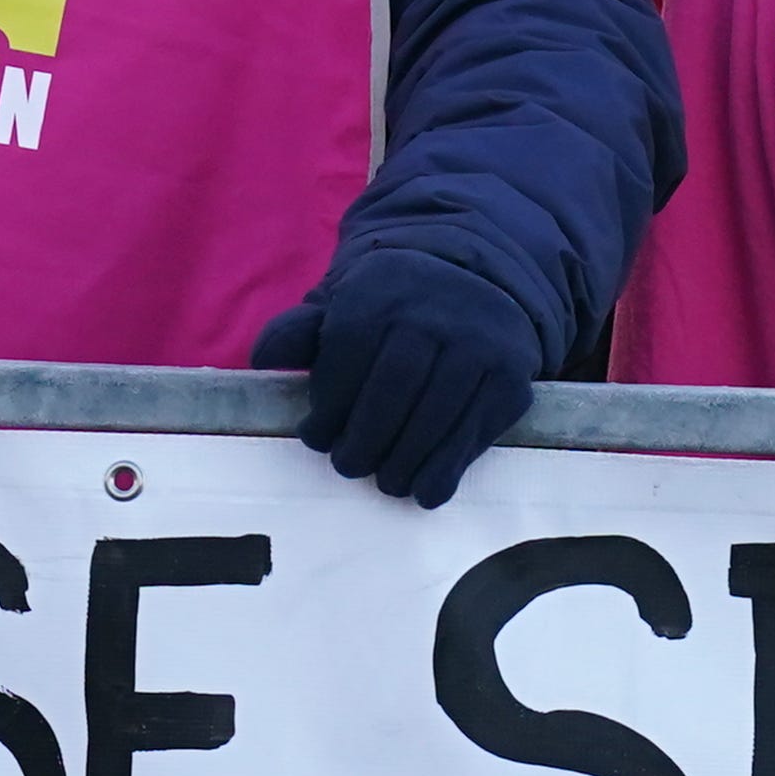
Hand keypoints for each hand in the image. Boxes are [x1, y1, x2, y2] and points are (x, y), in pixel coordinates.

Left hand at [251, 251, 547, 509]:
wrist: (478, 286)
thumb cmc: (393, 311)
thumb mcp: (344, 307)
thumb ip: (301, 333)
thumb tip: (265, 359)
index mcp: (382, 288)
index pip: (347, 353)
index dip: (328, 406)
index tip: (316, 437)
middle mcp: (435, 308)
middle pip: (391, 388)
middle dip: (364, 440)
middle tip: (348, 465)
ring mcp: (479, 341)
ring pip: (434, 415)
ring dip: (403, 462)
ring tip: (384, 481)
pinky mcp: (509, 375)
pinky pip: (474, 432)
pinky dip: (446, 468)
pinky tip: (424, 489)